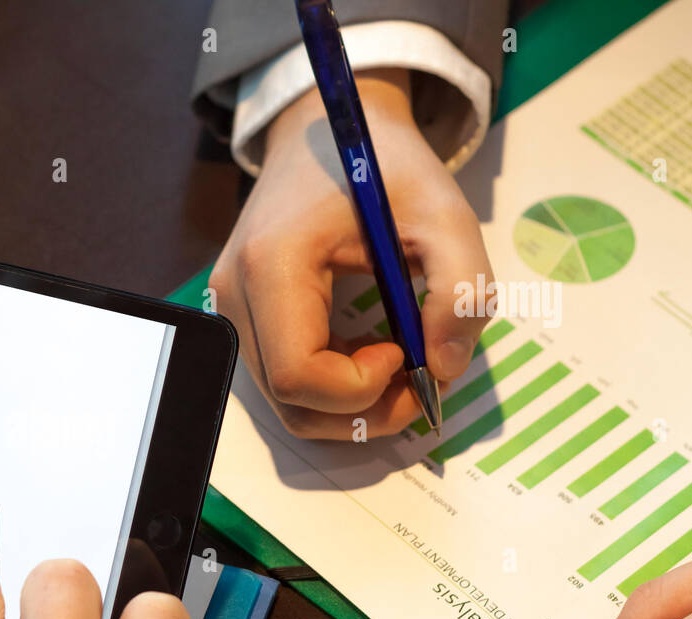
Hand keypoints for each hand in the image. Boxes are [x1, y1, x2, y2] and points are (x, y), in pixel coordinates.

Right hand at [211, 69, 493, 438]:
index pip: (300, 375)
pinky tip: (370, 353)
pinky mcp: (241, 320)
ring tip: (400, 365)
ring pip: (286, 405)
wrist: (322, 134)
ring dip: (351, 406)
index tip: (408, 349)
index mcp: (273, 264)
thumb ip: (461, 288)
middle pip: (291, 403)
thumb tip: (444, 368)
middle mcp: (235, 296)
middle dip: (364, 411)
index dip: (362, 386)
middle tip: (421, 382)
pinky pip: (284, 383)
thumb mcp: (444, 211)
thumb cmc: (380, 166)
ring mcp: (230, 311)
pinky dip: (334, 388)